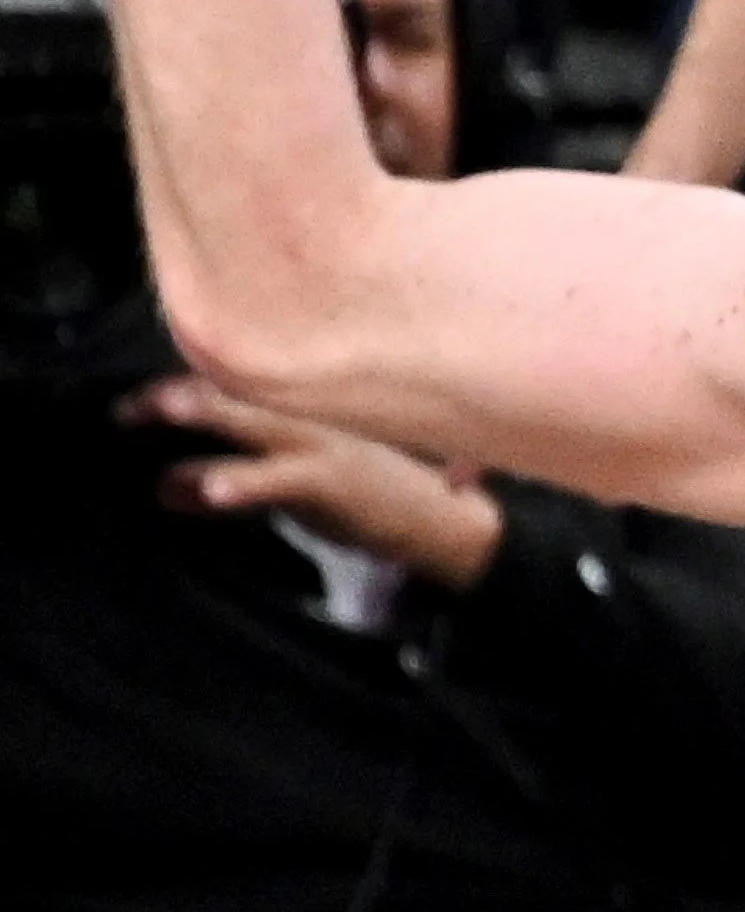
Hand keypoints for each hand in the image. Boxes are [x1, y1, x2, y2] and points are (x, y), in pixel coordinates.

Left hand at [123, 373, 505, 588]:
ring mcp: (325, 443)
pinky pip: (281, 477)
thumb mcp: (297, 493)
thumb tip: (165, 488)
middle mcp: (314, 416)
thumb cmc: (375, 502)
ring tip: (160, 408)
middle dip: (182, 392)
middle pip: (239, 392)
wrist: (446, 525)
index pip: (241, 388)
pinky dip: (243, 481)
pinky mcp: (335, 479)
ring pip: (257, 420)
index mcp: (308, 411)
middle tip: (130, 403)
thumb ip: (235, 484)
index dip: (186, 386)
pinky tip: (209, 490)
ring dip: (208, 412)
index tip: (135, 402)